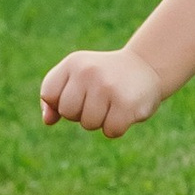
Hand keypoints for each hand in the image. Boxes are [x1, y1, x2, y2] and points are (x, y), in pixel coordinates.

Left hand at [39, 45, 163, 137]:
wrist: (147, 67)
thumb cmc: (105, 78)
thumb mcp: (78, 77)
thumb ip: (56, 97)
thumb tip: (48, 120)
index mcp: (74, 63)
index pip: (49, 95)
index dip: (60, 102)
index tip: (78, 94)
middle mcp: (88, 71)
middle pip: (68, 112)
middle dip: (81, 113)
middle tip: (99, 99)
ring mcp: (107, 87)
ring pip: (89, 124)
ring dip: (101, 121)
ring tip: (113, 103)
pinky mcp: (126, 103)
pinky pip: (110, 131)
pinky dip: (117, 128)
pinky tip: (125, 111)